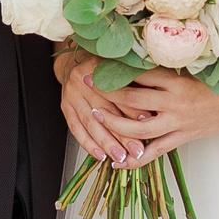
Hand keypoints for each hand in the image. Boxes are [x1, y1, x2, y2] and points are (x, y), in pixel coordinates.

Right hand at [55, 47, 156, 166]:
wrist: (75, 62)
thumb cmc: (104, 67)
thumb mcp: (119, 66)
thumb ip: (134, 81)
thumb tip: (154, 109)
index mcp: (98, 65)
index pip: (118, 90)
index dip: (134, 107)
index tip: (149, 121)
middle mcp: (82, 79)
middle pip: (105, 110)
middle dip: (122, 133)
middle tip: (137, 149)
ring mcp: (71, 94)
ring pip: (90, 123)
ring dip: (106, 143)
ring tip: (121, 157)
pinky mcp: (65, 107)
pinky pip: (75, 128)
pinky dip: (88, 144)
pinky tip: (100, 155)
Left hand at [87, 65, 218, 162]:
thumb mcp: (193, 67)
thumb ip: (166, 66)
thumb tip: (134, 56)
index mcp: (177, 80)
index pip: (138, 74)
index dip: (115, 68)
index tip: (96, 61)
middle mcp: (175, 103)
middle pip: (131, 99)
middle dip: (106, 92)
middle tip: (87, 83)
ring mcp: (178, 123)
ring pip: (137, 128)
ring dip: (113, 124)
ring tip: (95, 115)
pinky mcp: (182, 139)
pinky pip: (153, 153)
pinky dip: (134, 159)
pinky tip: (117, 161)